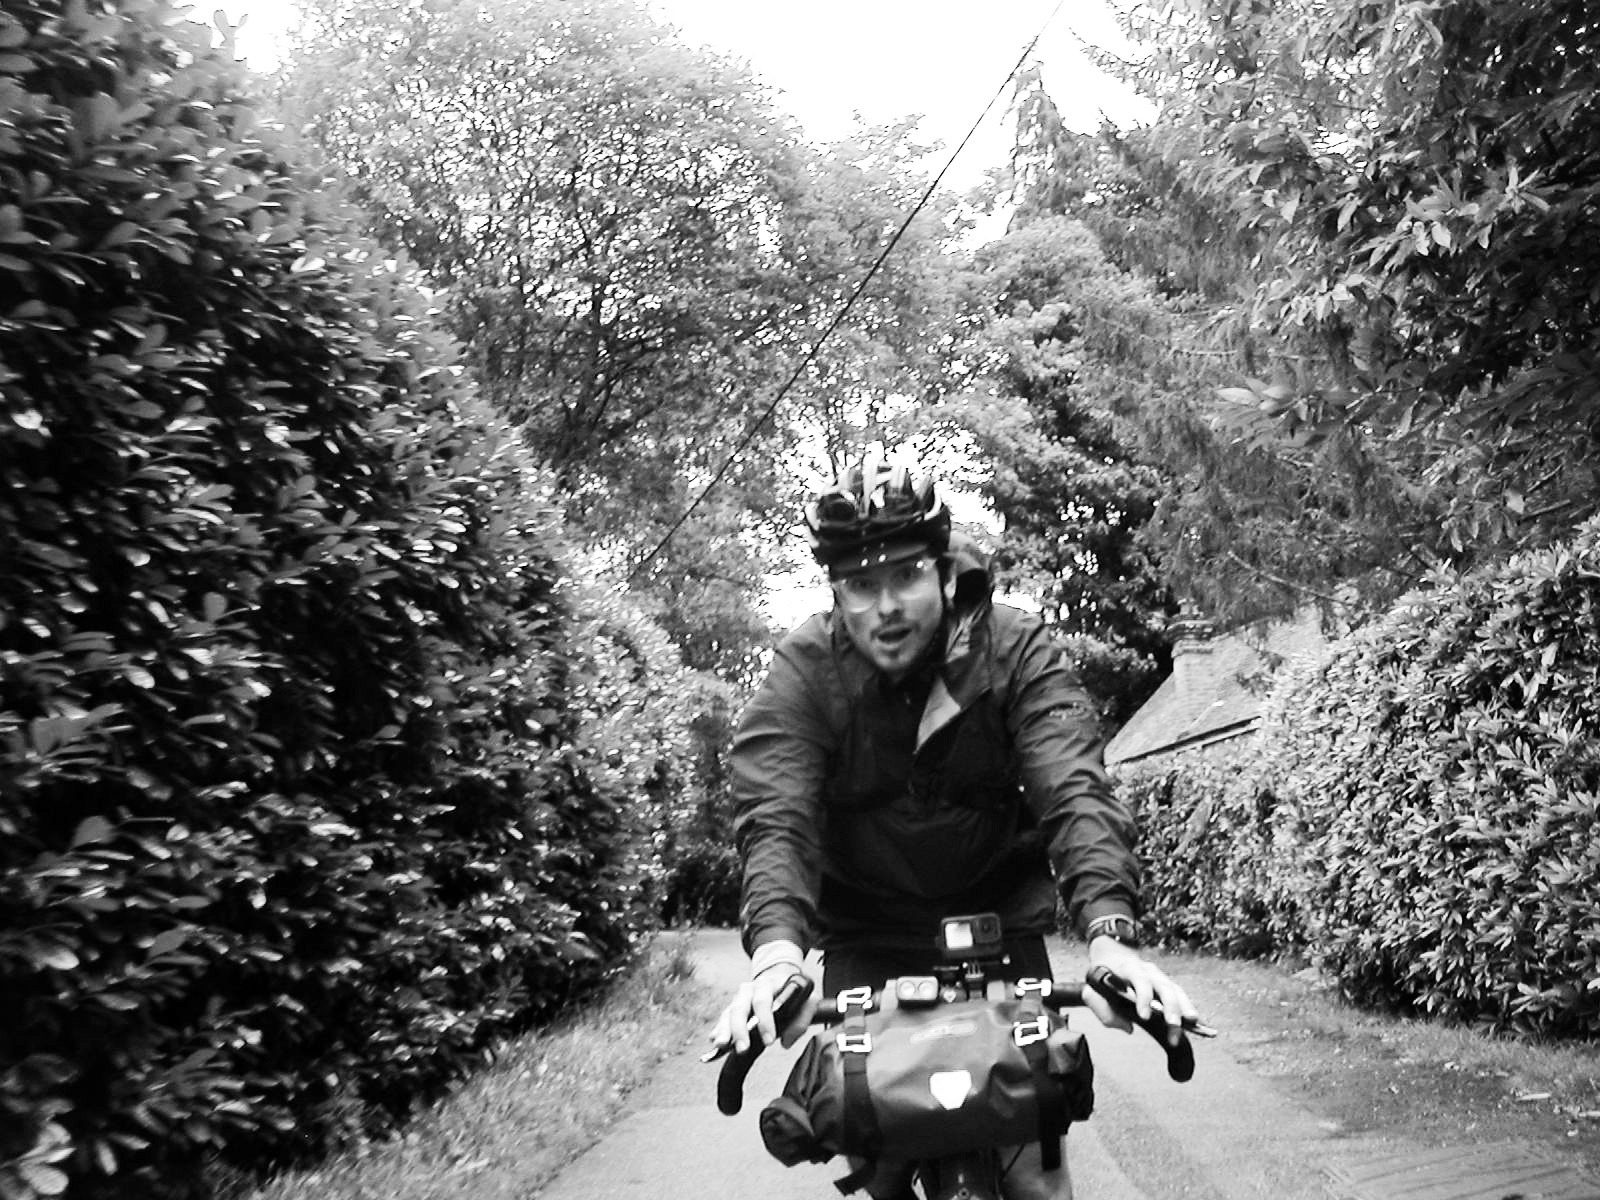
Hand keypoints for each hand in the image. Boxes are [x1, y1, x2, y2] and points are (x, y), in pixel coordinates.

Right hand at [708, 939, 813, 1054]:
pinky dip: (718, 1030)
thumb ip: (802, 1019)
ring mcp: (738, 999)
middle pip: (740, 1008)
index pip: (763, 1001)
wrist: (778, 977)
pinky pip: (722, 1020)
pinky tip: (715, 1041)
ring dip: (724, 1031)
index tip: (769, 1040)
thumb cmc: (793, 992)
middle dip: (740, 1030)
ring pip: (728, 1014)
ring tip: (721, 1045)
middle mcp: (748, 990)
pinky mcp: (731, 1010)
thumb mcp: (807, 1000)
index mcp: (767, 984)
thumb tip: (786, 1041)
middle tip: (743, 1048)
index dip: (765, 1021)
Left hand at [1086, 936, 1200, 1047]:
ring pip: (1176, 990)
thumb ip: (1103, 1009)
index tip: (1144, 1016)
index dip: (1143, 998)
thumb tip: (1127, 1027)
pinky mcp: (1167, 985)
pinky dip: (1188, 1008)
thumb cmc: (1103, 976)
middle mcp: (1148, 970)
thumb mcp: (1093, 989)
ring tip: (1192, 1024)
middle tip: (1173, 1025)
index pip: (1139, 981)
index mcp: (1128, 968)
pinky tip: (1197, 1023)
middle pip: (1163, 987)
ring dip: (1184, 1008)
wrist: (1112, 955)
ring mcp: (1159, 976)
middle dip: (1170, 1007)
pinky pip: (1180, 996)